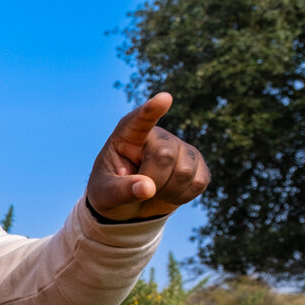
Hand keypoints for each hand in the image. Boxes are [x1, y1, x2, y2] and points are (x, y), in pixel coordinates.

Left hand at [85, 92, 209, 220]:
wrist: (129, 206)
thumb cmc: (111, 192)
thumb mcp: (105, 193)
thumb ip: (121, 190)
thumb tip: (148, 188)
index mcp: (128, 135)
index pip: (139, 120)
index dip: (152, 110)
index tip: (164, 99)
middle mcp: (157, 136)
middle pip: (164, 155)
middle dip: (153, 180)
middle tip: (140, 189)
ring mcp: (180, 147)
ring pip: (185, 171)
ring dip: (167, 191)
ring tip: (154, 191)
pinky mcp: (198, 164)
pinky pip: (199, 182)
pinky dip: (182, 196)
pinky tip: (169, 193)